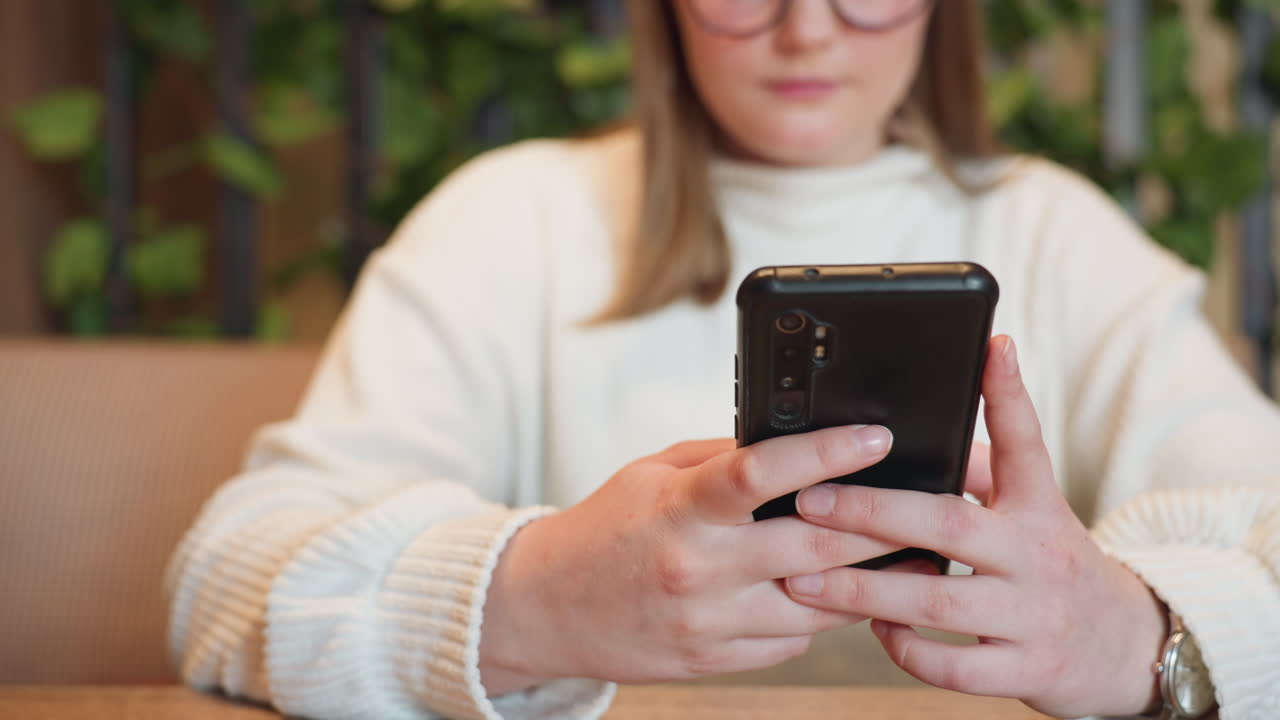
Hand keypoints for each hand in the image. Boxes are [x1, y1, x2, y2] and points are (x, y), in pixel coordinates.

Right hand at [479, 422, 903, 693]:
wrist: (547, 607)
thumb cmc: (607, 527)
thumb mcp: (654, 474)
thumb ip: (722, 462)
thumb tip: (795, 449)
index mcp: (680, 508)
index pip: (762, 473)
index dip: (827, 452)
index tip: (877, 435)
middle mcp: (698, 568)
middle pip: (814, 548)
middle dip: (879, 525)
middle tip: (925, 504)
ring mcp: (710, 622)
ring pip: (819, 606)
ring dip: (868, 579)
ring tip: (907, 553)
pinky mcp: (716, 659)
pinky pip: (793, 641)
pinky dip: (823, 615)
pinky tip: (840, 594)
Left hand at [781, 336, 1167, 717]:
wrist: (1124, 647)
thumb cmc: (1052, 566)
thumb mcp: (1034, 512)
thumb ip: (980, 472)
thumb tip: (909, 432)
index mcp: (1037, 508)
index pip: (1025, 442)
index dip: (1008, 392)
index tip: (991, 345)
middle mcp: (1035, 557)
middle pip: (948, 524)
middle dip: (870, 512)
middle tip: (809, 501)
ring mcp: (1031, 616)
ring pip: (937, 602)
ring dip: (864, 590)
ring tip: (806, 578)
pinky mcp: (1025, 671)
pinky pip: (954, 667)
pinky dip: (908, 651)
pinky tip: (877, 632)